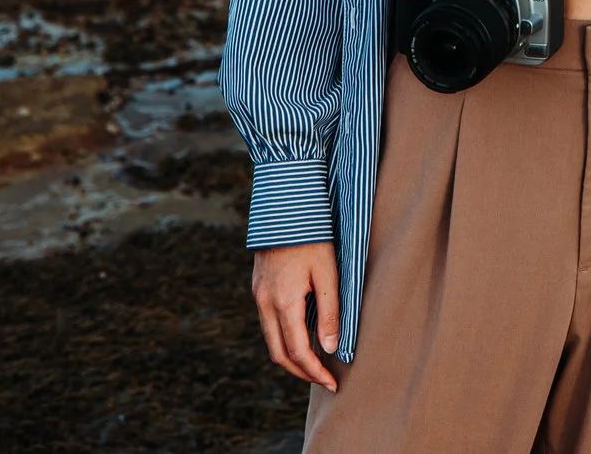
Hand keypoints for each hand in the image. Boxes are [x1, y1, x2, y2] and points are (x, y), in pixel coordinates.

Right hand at [252, 241, 340, 390]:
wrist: (284, 207)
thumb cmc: (313, 237)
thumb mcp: (328, 273)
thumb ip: (330, 312)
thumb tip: (329, 348)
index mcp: (283, 302)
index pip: (297, 351)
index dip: (314, 371)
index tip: (332, 383)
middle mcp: (265, 303)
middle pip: (278, 353)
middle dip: (301, 372)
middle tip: (323, 380)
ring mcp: (258, 296)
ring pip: (270, 340)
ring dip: (291, 357)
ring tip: (315, 364)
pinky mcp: (258, 289)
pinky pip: (268, 324)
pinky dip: (283, 339)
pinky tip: (301, 338)